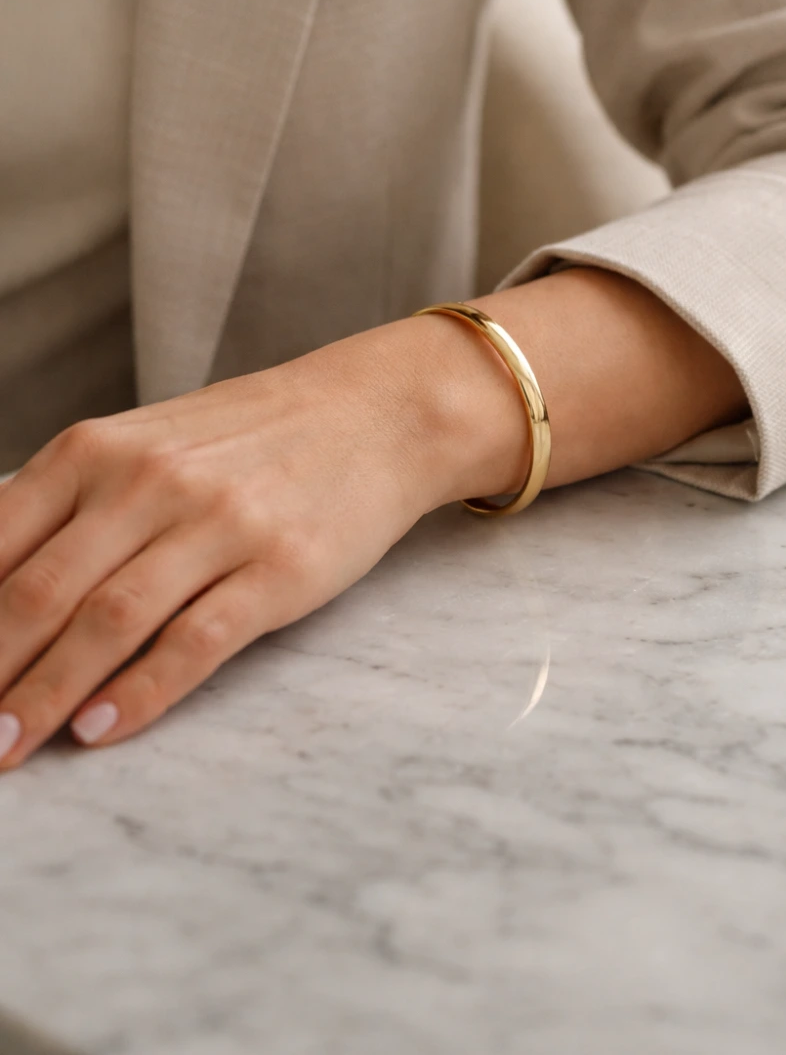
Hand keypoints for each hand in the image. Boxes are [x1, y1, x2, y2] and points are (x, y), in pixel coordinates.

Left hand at [0, 314, 516, 769]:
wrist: (374, 412)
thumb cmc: (248, 438)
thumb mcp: (144, 445)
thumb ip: (69, 508)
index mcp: (99, 449)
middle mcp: (151, 481)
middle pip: (41, 593)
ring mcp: (218, 524)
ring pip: (108, 621)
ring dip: (47, 696)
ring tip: (8, 748)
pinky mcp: (279, 568)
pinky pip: (196, 639)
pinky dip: (141, 690)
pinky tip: (101, 729)